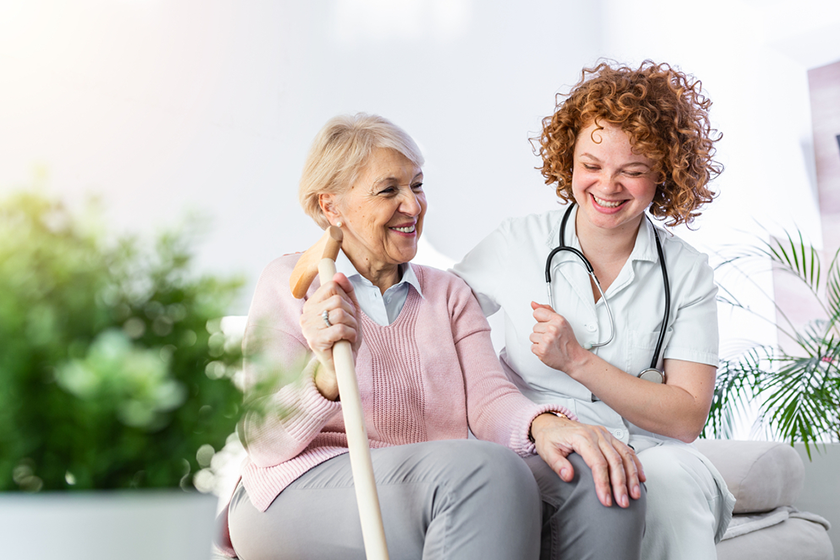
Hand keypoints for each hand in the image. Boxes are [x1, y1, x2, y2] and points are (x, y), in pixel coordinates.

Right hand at [300, 272, 360, 398]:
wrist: (341, 365)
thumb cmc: (345, 337)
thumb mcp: (350, 311)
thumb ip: (346, 291)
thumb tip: (339, 274)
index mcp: (311, 305)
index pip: (331, 286)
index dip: (346, 297)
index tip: (348, 310)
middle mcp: (306, 315)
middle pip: (337, 300)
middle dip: (351, 313)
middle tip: (351, 325)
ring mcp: (308, 328)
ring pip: (340, 313)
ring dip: (352, 325)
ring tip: (350, 333)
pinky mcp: (315, 341)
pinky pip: (340, 328)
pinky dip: (350, 333)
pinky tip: (348, 340)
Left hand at [529, 301, 587, 373]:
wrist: (573, 358)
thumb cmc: (568, 340)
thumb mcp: (561, 321)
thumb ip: (547, 311)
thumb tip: (533, 304)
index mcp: (558, 320)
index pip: (537, 313)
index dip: (541, 320)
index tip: (547, 325)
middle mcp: (552, 329)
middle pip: (534, 327)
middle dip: (541, 332)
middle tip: (552, 337)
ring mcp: (547, 340)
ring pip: (532, 337)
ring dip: (539, 341)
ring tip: (550, 343)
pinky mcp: (542, 350)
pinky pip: (532, 347)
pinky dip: (538, 350)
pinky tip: (548, 349)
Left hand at [530, 413, 644, 507]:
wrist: (551, 424)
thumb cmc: (549, 438)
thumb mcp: (546, 451)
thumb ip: (557, 464)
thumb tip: (568, 476)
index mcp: (582, 438)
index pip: (597, 463)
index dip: (603, 483)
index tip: (606, 501)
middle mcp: (596, 434)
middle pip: (614, 461)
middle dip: (620, 484)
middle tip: (623, 502)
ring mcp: (605, 435)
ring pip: (624, 455)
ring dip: (632, 476)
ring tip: (635, 494)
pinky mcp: (609, 437)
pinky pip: (627, 449)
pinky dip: (636, 464)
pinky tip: (640, 478)